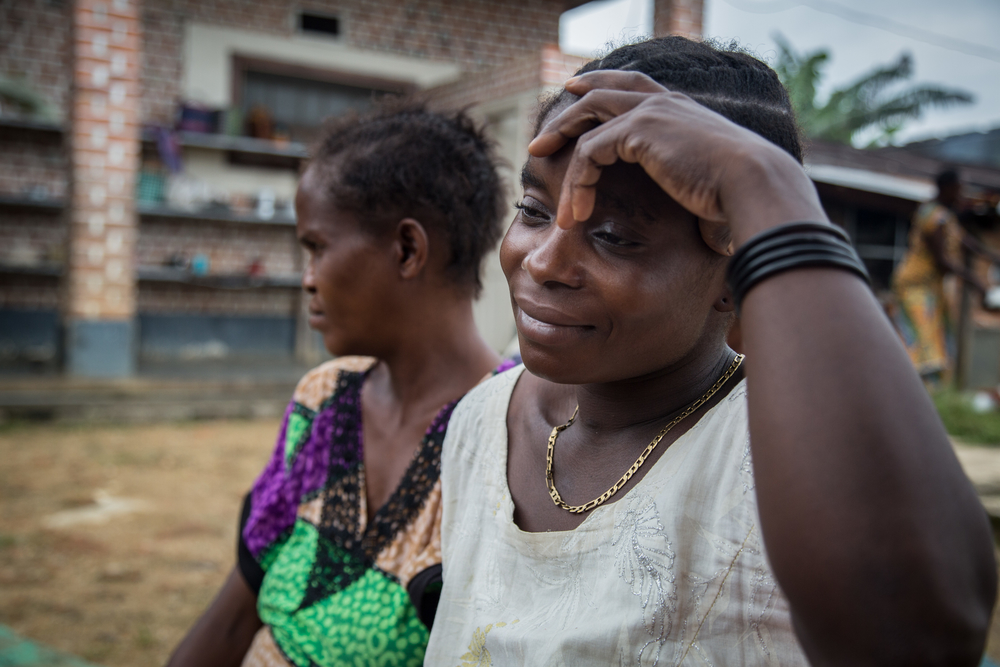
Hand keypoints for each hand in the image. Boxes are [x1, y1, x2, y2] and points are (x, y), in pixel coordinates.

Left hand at [529, 70, 825, 250]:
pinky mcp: (638, 130)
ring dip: (562, 145)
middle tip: (541, 138)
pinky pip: (589, 153)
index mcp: (681, 110)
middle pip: (601, 93)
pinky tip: (575, 213)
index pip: (632, 87)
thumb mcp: (713, 192)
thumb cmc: (743, 200)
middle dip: (568, 111)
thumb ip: (700, 201)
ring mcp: (650, 111)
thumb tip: (716, 245)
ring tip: (543, 173)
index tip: (576, 96)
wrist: (755, 185)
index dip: (601, 88)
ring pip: (587, 119)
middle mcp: (664, 103)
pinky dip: (576, 184)